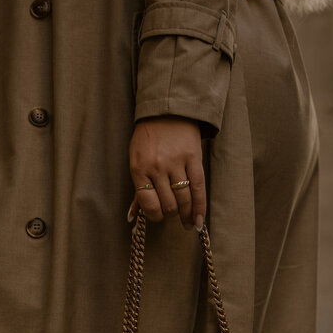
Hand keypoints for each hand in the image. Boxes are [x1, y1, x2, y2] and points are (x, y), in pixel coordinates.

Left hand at [127, 115, 206, 230]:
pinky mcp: (193, 158)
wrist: (167, 110)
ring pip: (183, 199)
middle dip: (171, 214)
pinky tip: (200, 220)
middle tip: (174, 215)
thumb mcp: (137, 161)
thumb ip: (138, 189)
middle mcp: (157, 167)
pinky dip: (199, 207)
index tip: (159, 216)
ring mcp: (176, 162)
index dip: (155, 215)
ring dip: (186, 215)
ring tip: (188, 223)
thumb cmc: (149, 139)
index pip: (149, 203)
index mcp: (139, 168)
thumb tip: (132, 216)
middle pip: (168, 203)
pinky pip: (198, 188)